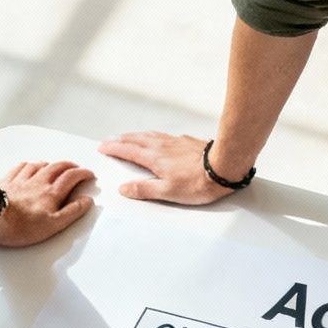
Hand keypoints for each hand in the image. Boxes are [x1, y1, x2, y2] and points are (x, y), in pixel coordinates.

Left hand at [0, 160, 95, 246]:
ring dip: (51, 164)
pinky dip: (30, 165)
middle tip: (76, 168)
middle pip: (58, 167)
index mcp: (51, 193)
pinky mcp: (7, 180)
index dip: (83, 174)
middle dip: (70, 166)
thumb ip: (72, 212)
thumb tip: (86, 202)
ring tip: (55, 166)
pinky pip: (21, 167)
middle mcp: (38, 182)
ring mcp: (22, 179)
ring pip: (40, 165)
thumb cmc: (20, 226)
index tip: (88, 174)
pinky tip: (30, 166)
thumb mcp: (53, 225)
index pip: (72, 177)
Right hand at [97, 132, 246, 204]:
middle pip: (136, 140)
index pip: (128, 151)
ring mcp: (175, 141)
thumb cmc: (198, 182)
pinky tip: (159, 138)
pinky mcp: (187, 141)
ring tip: (129, 137)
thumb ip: (145, 190)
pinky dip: (154, 135)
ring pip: (150, 135)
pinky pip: (164, 135)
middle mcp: (162, 146)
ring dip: (136, 135)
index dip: (114, 149)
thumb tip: (125, 189)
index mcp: (154, 158)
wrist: (224, 166)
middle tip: (110, 140)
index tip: (103, 147)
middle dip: (121, 140)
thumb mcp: (168, 192)